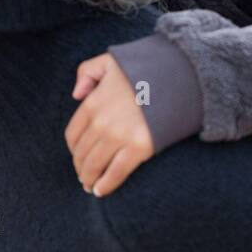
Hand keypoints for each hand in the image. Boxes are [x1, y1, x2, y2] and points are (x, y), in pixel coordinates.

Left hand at [65, 53, 153, 196]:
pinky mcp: (139, 148)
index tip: (78, 155)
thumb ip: (86, 72)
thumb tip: (76, 95)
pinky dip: (106, 185)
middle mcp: (101, 123)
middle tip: (84, 175)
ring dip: (89, 179)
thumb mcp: (109, 60)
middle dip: (80, 167)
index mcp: (92, 103)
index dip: (73, 149)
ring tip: (90, 186)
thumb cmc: (145, 68)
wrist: (179, 77)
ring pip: (95, 166)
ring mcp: (119, 137)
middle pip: (82, 153)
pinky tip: (101, 191)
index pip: (73, 134)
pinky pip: (116, 173)